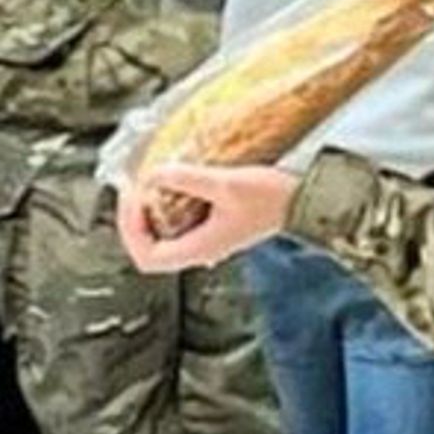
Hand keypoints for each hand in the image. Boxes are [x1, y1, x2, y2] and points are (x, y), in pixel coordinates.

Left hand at [117, 163, 299, 273]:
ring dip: (150, 212)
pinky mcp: (215, 226)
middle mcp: (202, 249)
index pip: (148, 257)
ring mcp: (208, 239)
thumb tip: (152, 175)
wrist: (301, 200)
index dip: (131, 230)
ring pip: (163, 235)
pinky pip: (179, 223)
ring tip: (150, 183)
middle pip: (150, 248)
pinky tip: (173, 184)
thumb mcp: (226, 184)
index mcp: (201, 248)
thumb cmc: (271, 198)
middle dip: (135, 219)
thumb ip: (186, 178)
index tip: (134, 198)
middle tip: (135, 189)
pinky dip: (168, 206)